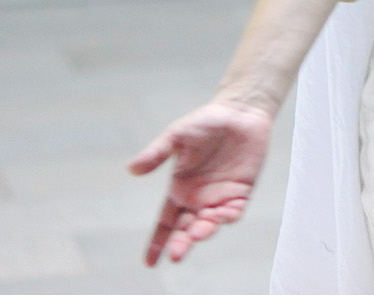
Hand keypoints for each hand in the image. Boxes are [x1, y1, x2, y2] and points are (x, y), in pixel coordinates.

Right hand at [128, 101, 272, 265]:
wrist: (239, 111)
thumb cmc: (205, 122)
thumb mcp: (177, 136)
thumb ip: (157, 153)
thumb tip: (131, 169)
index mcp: (180, 189)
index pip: (166, 222)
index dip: (157, 243)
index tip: (150, 263)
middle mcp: (198, 198)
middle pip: (187, 229)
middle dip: (181, 243)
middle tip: (177, 255)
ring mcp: (220, 196)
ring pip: (210, 223)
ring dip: (204, 230)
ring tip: (198, 232)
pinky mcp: (242, 191)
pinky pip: (234, 211)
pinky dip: (228, 217)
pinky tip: (223, 216)